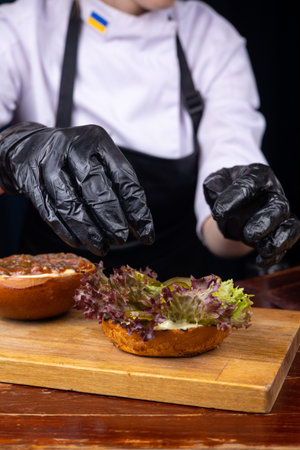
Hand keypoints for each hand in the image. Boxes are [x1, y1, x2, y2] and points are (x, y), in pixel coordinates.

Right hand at [0, 122, 153, 254]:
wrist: (26, 145)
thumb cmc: (72, 158)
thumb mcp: (97, 159)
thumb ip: (117, 185)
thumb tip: (139, 223)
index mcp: (97, 140)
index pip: (124, 178)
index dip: (137, 209)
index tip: (146, 234)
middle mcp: (72, 146)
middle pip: (96, 189)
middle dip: (111, 220)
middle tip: (121, 240)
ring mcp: (47, 161)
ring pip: (70, 204)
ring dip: (88, 231)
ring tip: (101, 247)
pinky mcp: (28, 177)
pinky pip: (49, 210)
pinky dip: (65, 230)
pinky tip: (78, 242)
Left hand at [203, 163, 299, 266]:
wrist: (235, 204)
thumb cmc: (228, 190)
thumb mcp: (217, 181)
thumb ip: (215, 181)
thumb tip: (214, 186)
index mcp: (258, 175)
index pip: (251, 183)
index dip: (235, 198)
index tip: (217, 214)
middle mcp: (273, 193)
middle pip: (279, 207)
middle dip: (265, 223)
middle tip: (248, 235)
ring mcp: (280, 213)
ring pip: (289, 225)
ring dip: (277, 241)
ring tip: (262, 250)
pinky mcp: (281, 230)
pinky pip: (287, 242)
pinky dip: (276, 254)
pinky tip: (261, 261)